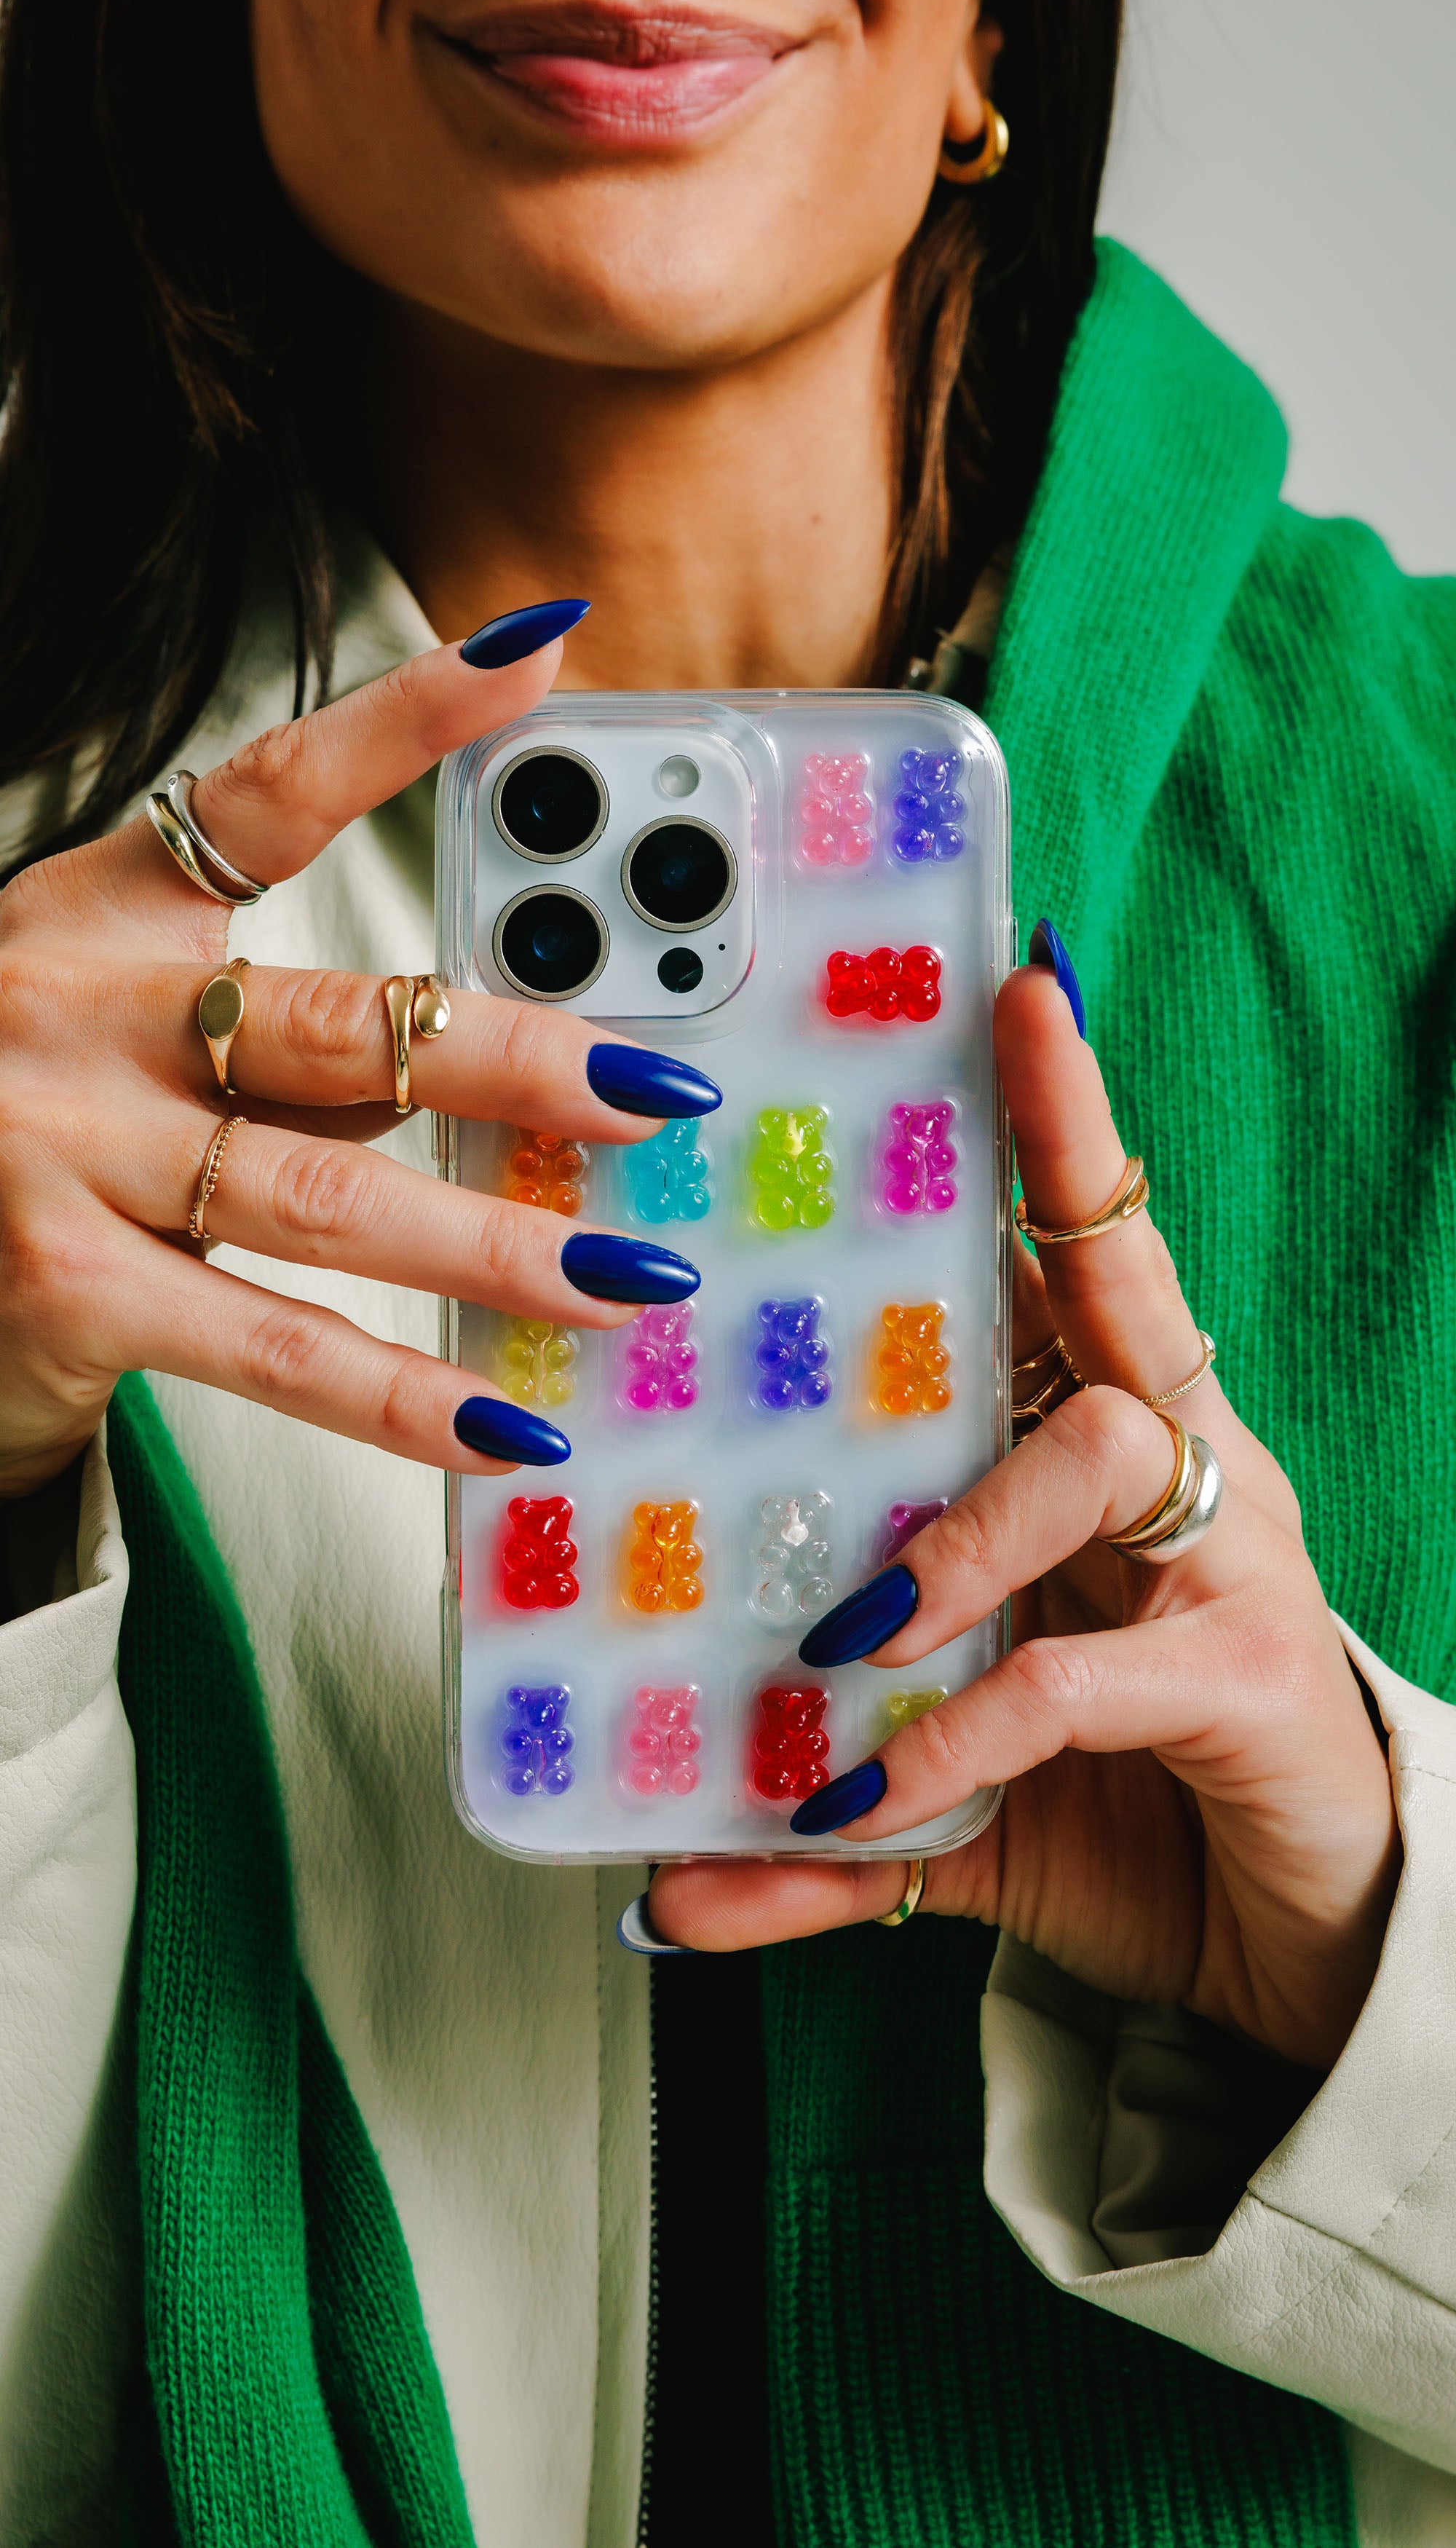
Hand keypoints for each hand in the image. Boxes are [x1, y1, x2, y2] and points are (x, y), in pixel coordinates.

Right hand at [0, 622, 710, 1498]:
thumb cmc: (19, 1139)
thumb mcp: (124, 1043)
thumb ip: (279, 1057)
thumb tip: (479, 1084)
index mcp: (104, 915)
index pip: (267, 794)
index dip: (408, 719)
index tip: (536, 651)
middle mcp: (78, 1012)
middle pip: (343, 1022)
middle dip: (522, 1061)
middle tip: (659, 1092)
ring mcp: (62, 1150)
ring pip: (332, 1198)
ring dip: (498, 1247)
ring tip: (626, 1281)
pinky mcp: (65, 1288)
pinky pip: (274, 1347)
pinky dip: (403, 1399)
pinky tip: (508, 1426)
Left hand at [649, 958, 1398, 2071]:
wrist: (1301, 1948)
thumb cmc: (1133, 1812)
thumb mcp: (961, 1788)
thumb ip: (819, 1804)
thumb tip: (657, 1873)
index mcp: (1119, 1453)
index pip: (1088, 1259)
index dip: (1059, 1126)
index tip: (1011, 991)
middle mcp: (1189, 1478)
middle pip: (1126, 1289)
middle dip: (1059, 1165)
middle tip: (999, 1051)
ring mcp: (1234, 1569)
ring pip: (1095, 1458)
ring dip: (953, 1537)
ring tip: (846, 1630)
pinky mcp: (1250, 1685)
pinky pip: (1079, 1680)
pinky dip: (957, 1731)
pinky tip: (863, 1787)